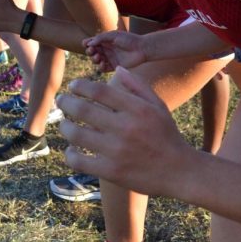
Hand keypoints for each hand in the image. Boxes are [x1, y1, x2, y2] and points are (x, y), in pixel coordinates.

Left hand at [57, 69, 193, 194]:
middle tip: (61, 101)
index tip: (73, 86)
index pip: (99, 91)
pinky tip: (72, 149)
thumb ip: (138, 86)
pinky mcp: (111, 171)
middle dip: (66, 102)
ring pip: (76, 135)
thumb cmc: (167, 136)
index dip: (80, 86)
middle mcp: (125, 128)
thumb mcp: (158, 106)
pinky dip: (70, 154)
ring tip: (64, 124)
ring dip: (65, 126)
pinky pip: (79, 161)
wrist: (179, 171)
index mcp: (137, 109)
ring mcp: (117, 151)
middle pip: (83, 110)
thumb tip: (117, 69)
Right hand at [83, 30, 147, 72]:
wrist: (142, 48)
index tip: (86, 44)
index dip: (87, 44)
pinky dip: (101, 67)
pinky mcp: (114, 66)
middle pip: (92, 52)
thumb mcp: (114, 35)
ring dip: (94, 59)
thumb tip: (88, 43)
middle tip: (93, 51)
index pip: (91, 43)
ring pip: (96, 61)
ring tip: (98, 57)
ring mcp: (110, 58)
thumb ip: (100, 38)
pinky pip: (103, 68)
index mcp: (105, 41)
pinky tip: (103, 63)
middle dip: (89, 52)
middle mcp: (106, 50)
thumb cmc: (129, 39)